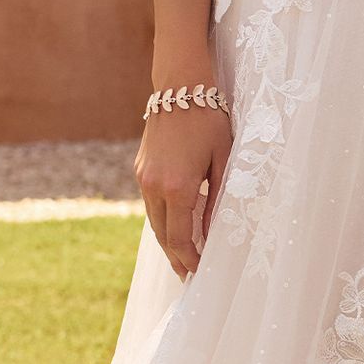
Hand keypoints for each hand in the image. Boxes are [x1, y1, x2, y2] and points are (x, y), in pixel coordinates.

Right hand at [136, 103, 231, 279]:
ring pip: (153, 221)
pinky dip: (162, 221)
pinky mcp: (140, 169)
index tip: (200, 273)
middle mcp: (154, 186)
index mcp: (178, 187)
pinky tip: (174, 227)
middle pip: (162, 234)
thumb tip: (213, 235)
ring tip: (181, 258)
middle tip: (188, 276)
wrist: (179, 87)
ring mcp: (143, 178)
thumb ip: (217, 201)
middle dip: (176, 257)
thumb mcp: (223, 161)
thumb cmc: (210, 121)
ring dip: (167, 241)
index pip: (180, 237)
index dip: (189, 259)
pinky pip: (150, 204)